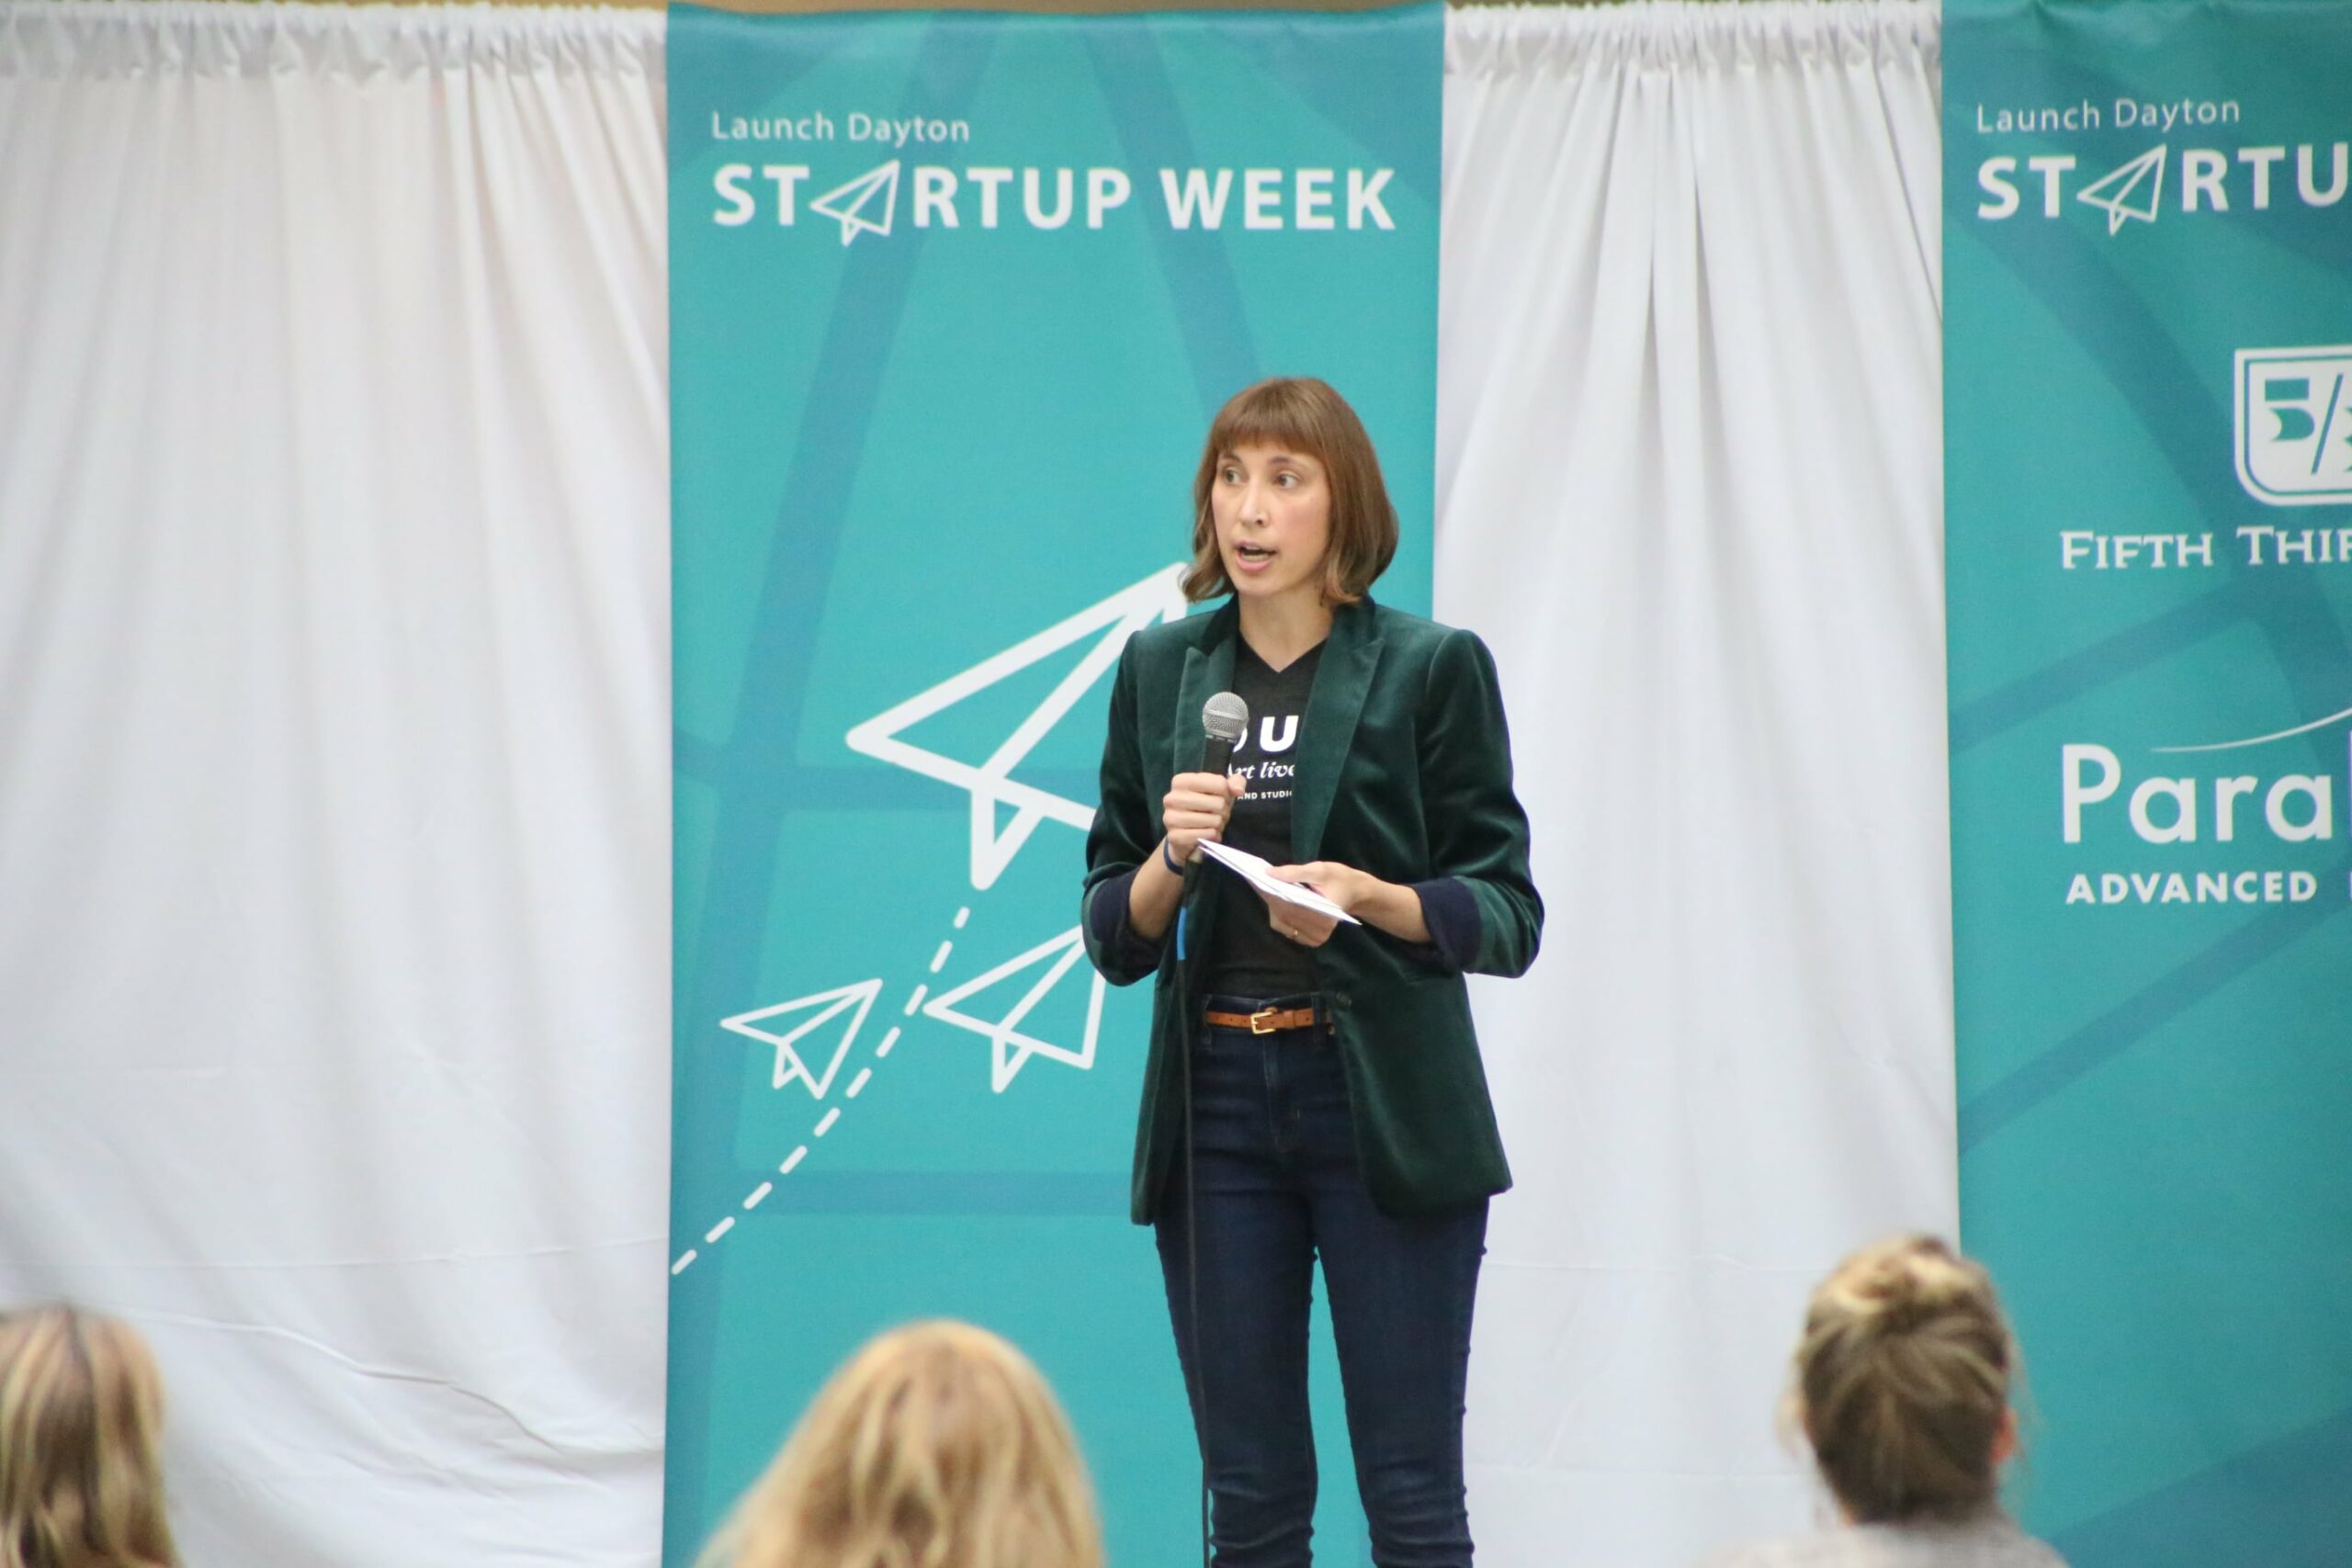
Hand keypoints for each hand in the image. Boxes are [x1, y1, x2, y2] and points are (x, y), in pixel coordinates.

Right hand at [1161, 771, 1245, 864]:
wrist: (1185, 832)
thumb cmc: (1205, 806)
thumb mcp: (1220, 790)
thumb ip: (1234, 782)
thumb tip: (1238, 790)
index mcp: (1181, 781)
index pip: (1220, 783)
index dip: (1226, 792)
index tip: (1219, 796)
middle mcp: (1172, 798)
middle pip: (1218, 803)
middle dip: (1223, 811)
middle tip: (1216, 813)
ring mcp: (1171, 818)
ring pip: (1214, 821)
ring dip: (1218, 824)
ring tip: (1211, 823)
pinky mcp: (1174, 837)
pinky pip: (1207, 835)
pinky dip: (1213, 836)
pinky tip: (1206, 833)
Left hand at [1258, 861, 1377, 948]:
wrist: (1355, 892)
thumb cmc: (1339, 879)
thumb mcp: (1320, 870)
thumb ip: (1295, 872)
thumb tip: (1269, 874)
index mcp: (1326, 917)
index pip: (1292, 907)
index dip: (1273, 895)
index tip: (1259, 880)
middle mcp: (1320, 932)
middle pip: (1285, 916)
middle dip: (1270, 898)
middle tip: (1256, 880)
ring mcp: (1314, 938)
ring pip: (1282, 923)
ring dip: (1272, 905)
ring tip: (1264, 887)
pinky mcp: (1309, 939)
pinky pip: (1285, 927)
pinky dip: (1277, 913)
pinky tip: (1273, 898)